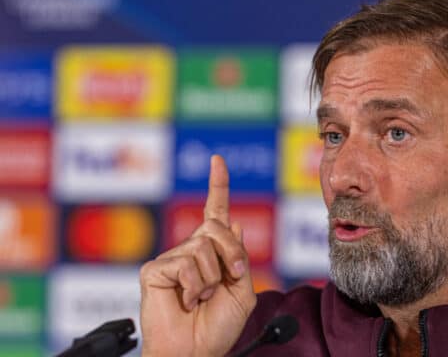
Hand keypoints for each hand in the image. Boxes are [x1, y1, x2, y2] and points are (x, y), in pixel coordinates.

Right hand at [140, 155, 255, 356]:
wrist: (196, 352)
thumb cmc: (218, 327)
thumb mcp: (242, 290)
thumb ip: (239, 257)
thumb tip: (235, 222)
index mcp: (213, 253)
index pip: (215, 212)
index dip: (217, 186)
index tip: (217, 160)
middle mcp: (191, 251)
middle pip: (216, 227)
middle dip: (232, 252)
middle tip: (232, 278)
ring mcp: (172, 259)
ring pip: (203, 247)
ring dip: (212, 278)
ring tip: (202, 298)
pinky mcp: (155, 270)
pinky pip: (185, 264)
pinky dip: (194, 287)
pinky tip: (187, 301)